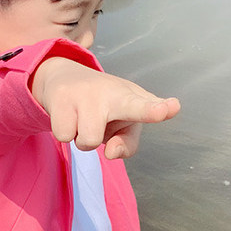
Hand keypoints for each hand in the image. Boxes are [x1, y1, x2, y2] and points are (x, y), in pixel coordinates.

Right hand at [31, 57, 179, 158]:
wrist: (63, 78)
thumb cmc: (103, 108)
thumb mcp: (122, 126)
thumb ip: (127, 145)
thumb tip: (110, 153)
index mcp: (129, 99)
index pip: (145, 106)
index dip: (155, 110)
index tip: (170, 108)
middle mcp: (108, 92)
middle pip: (95, 139)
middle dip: (94, 138)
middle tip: (96, 117)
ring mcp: (83, 92)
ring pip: (84, 142)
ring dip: (81, 137)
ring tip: (82, 117)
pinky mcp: (60, 96)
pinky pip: (63, 135)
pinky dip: (65, 131)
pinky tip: (68, 113)